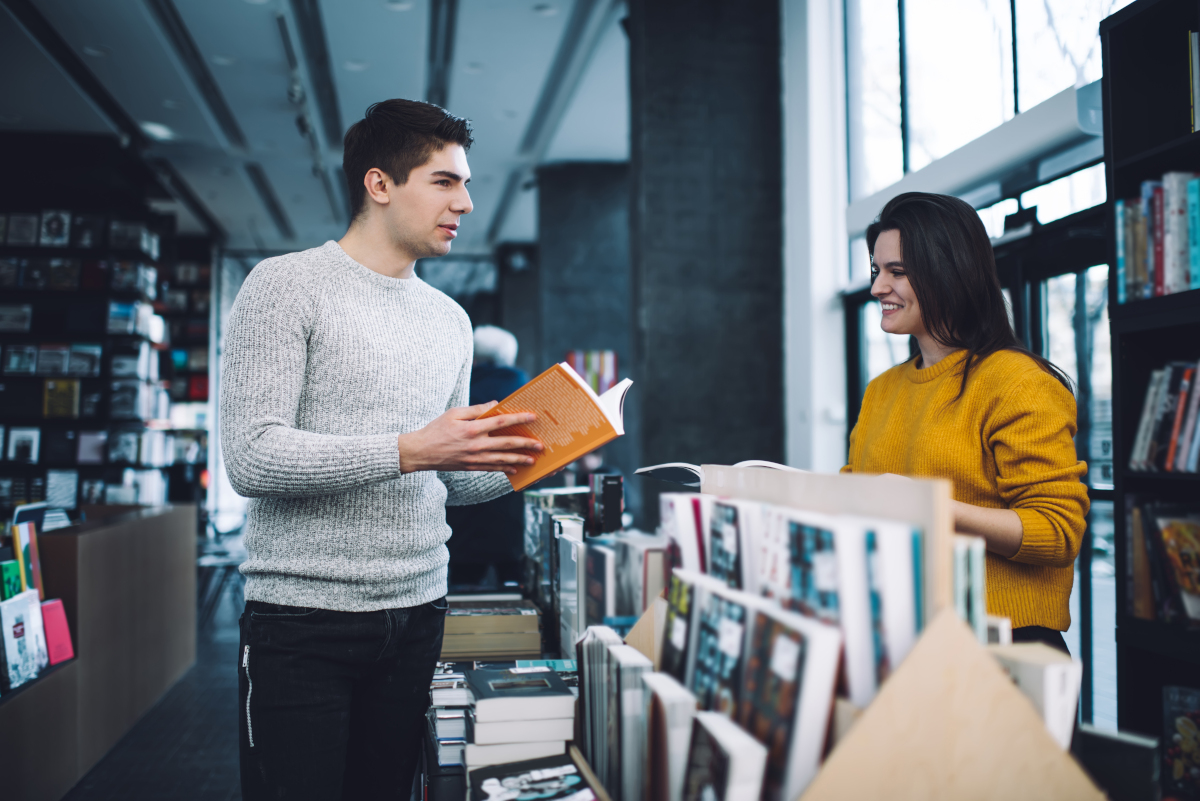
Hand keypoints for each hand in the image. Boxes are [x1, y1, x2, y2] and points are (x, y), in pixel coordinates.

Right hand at [397, 402, 543, 474]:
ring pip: (503, 459)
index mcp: (472, 428)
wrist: (421, 452)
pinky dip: (505, 469)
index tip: (532, 417)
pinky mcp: (471, 467)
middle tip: (540, 445)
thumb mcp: (454, 413)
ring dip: (519, 459)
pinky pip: (492, 468)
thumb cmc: (436, 429)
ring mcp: (475, 458)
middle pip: (507, 444)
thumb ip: (476, 409)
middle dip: (525, 444)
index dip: (518, 419)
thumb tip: (495, 405)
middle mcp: (476, 444)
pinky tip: (515, 469)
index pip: (501, 422)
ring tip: (533, 459)